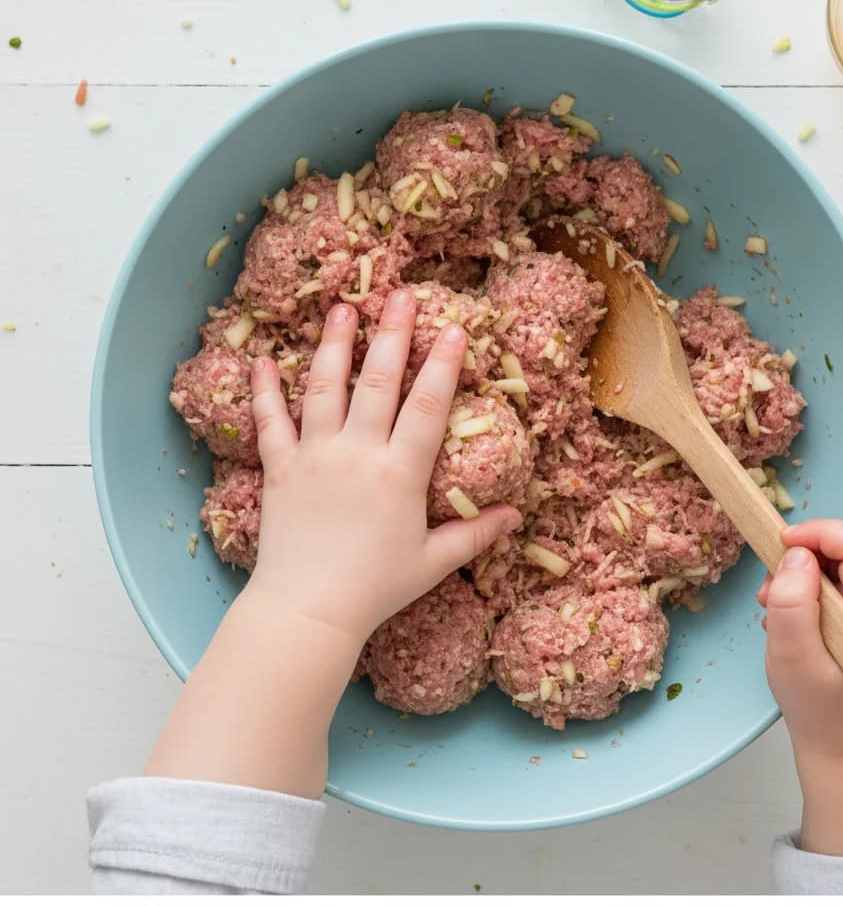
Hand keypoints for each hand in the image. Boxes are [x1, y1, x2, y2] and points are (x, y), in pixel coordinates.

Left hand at [247, 289, 522, 641]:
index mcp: (400, 473)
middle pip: (378, 381)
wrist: (309, 610)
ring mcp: (315, 456)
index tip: (454, 327)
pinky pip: (270, 421)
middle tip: (401, 296)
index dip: (443, 364)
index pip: (428, 406)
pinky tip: (262, 358)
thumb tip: (517, 516)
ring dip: (334, 344)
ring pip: (324, 387)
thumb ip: (475, 534)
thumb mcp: (433, 562)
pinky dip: (265, 389)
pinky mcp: (280, 468)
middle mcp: (358, 453)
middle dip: (392, 334)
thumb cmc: (376, 588)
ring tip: (342, 308)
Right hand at [758, 520, 842, 855]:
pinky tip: (804, 608)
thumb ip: (791, 603)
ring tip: (782, 601)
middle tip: (773, 582)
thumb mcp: (791, 657)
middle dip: (812, 550)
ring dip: (815, 565)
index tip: (777, 545)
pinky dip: (826, 579)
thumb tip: (797, 555)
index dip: (817, 533)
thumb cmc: (817, 707)